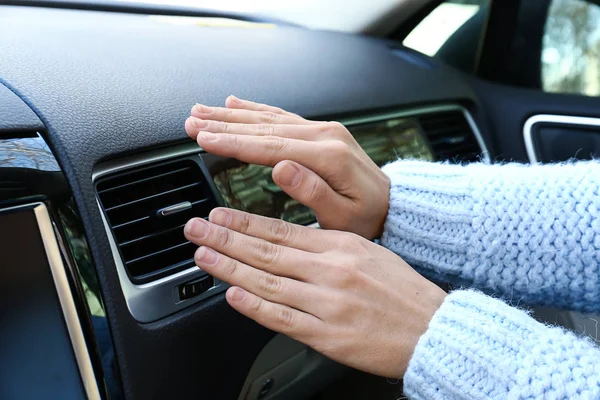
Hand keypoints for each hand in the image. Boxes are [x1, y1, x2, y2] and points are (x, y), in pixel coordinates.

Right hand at [184, 96, 390, 239]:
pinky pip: (281, 117)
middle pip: (264, 127)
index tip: (203, 139)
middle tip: (191, 121)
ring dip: (233, 115)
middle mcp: (323, 135)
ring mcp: (321, 130)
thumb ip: (313, 192)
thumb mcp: (344, 218)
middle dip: (224, 124)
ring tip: (202, 111)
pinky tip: (235, 104)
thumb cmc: (368, 217)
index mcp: (327, 156)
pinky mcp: (319, 132)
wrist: (392, 205)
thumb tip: (281, 168)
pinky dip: (255, 110)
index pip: (270, 146)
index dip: (233, 142)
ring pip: (268, 118)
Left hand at [184, 208, 445, 376]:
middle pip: (267, 251)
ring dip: (230, 267)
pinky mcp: (327, 336)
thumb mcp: (368, 253)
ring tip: (203, 255)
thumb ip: (328, 247)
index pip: (282, 230)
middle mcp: (330, 271)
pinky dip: (254, 306)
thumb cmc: (404, 291)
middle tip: (198, 227)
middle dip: (227, 237)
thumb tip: (289, 243)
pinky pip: (283, 319)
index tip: (220, 213)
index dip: (246, 222)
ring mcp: (327, 304)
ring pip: (268, 282)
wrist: (433, 328)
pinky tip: (232, 294)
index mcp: (341, 246)